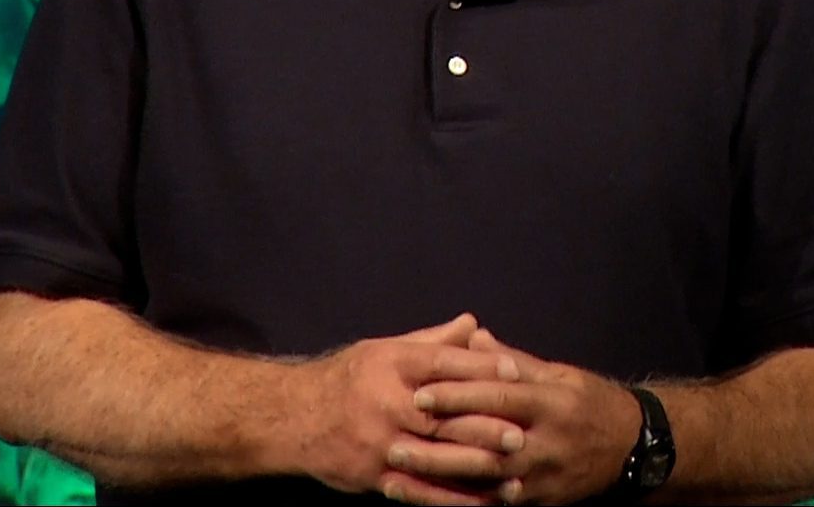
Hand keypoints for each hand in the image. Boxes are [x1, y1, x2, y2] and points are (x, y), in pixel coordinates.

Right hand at [292, 313, 526, 504]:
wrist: (292, 418)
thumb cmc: (348, 379)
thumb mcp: (385, 350)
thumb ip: (432, 342)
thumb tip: (473, 324)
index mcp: (391, 364)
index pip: (442, 363)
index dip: (480, 366)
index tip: (515, 372)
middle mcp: (386, 403)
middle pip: (442, 416)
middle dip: (483, 428)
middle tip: (520, 435)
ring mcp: (380, 444)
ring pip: (435, 459)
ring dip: (476, 470)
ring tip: (514, 476)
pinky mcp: (375, 476)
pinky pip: (420, 493)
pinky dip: (454, 501)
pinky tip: (483, 504)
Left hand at [390, 328, 641, 504]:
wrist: (634, 449)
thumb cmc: (591, 403)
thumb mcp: (560, 374)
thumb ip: (513, 360)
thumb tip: (471, 336)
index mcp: (551, 401)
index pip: (499, 396)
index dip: (459, 395)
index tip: (419, 393)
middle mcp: (547, 441)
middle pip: (485, 444)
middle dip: (439, 444)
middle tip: (394, 439)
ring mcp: (544, 476)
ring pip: (485, 481)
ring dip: (440, 480)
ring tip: (399, 475)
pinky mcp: (541, 501)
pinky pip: (495, 504)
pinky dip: (460, 504)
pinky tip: (428, 501)